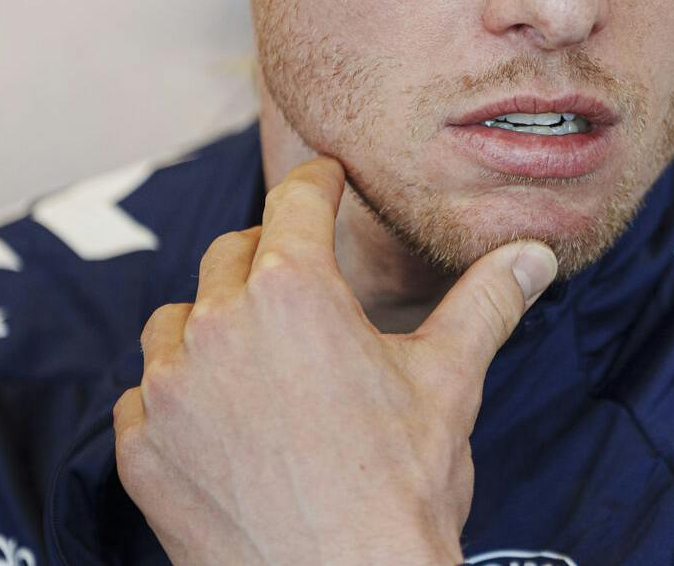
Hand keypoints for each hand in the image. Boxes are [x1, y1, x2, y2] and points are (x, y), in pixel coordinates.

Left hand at [113, 157, 558, 564]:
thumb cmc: (400, 491)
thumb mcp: (449, 383)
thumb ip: (485, 303)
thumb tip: (534, 254)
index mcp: (292, 290)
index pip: (297, 201)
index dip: (319, 183)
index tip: (326, 182)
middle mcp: (216, 326)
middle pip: (231, 257)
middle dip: (267, 260)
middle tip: (301, 287)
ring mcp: (167, 391)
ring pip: (175, 323)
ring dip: (209, 328)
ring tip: (252, 358)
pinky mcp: (139, 452)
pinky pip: (140, 397)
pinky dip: (172, 399)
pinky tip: (213, 420)